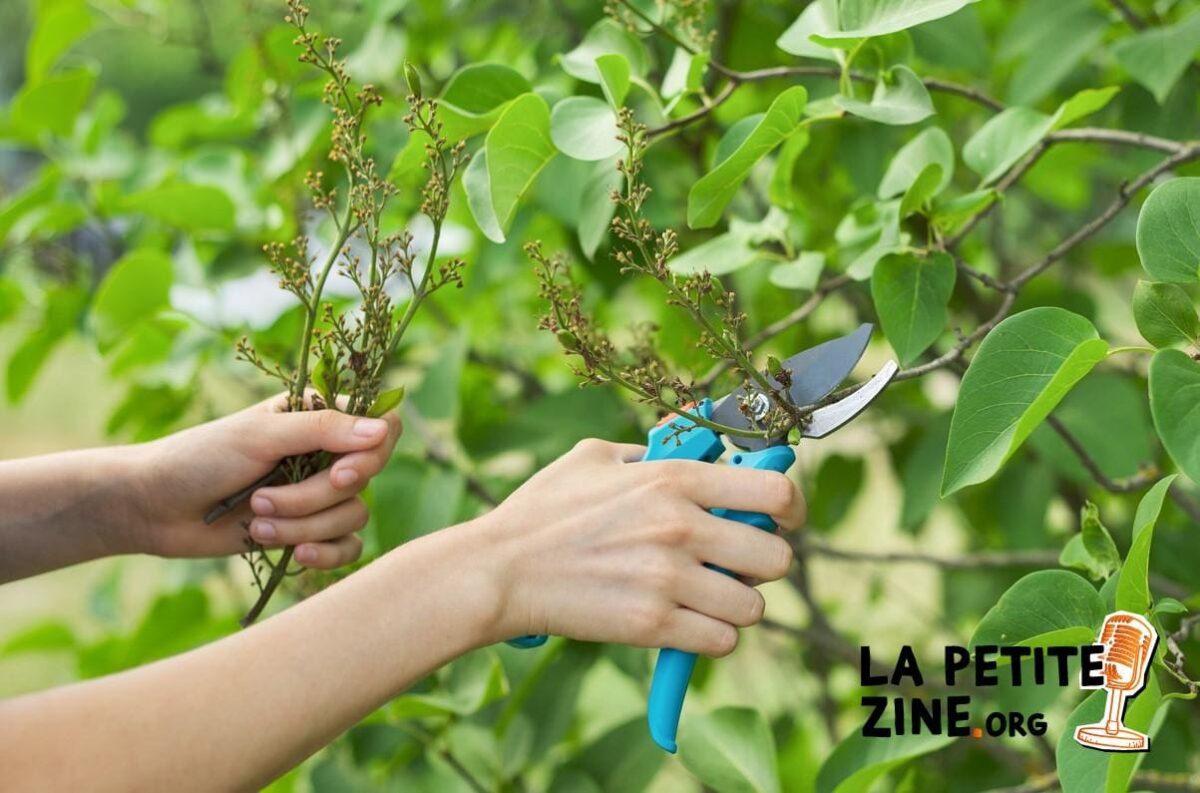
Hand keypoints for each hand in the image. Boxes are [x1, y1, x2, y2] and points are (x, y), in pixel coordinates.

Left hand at [127, 394, 401, 567]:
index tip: (339, 473)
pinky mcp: (309, 531)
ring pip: (352, 516)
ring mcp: (318, 494)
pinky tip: (293, 556)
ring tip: (254, 522)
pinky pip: (347, 548)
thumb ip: (323, 430)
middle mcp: (326, 453)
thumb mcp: (260, 436)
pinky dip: (322, 554)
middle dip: (315, 498)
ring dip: (302, 526)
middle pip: (364, 478)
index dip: (372, 455)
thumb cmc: (200, 458)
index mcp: (318, 415)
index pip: (382, 427)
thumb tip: (385, 429)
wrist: (155, 509)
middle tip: (266, 499)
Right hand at [475, 438, 803, 654]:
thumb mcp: (595, 457)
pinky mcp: (651, 624)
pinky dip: (709, 638)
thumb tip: (694, 433)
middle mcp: (679, 526)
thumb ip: (653, 447)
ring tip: (703, 598)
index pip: (774, 493)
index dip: (790, 510)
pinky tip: (684, 624)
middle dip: (762, 566)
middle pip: (777, 558)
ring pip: (753, 606)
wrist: (498, 571)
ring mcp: (667, 578)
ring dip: (734, 606)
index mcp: (673, 479)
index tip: (781, 521)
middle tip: (734, 566)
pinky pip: (721, 642)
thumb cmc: (542, 510)